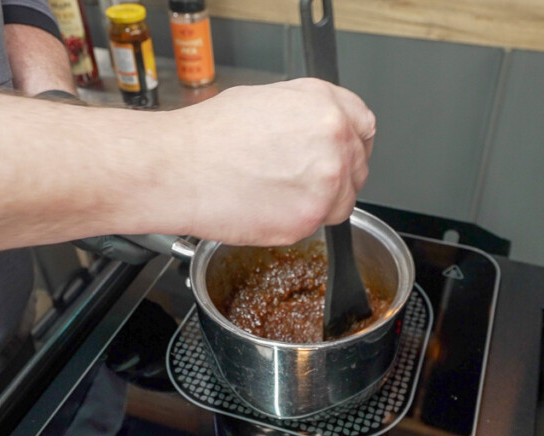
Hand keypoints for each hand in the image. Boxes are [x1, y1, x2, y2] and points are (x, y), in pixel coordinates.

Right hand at [153, 78, 375, 245]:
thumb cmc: (208, 136)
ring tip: (277, 194)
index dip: (351, 143)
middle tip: (299, 180)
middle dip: (335, 176)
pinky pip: (316, 226)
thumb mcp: (266, 101)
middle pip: (358, 167)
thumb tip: (316, 133)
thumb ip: (305, 116)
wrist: (178, 168)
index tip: (342, 154)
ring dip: (319, 204)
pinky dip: (296, 223)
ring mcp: (326, 181)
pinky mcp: (310, 218)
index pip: (365, 126)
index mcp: (325, 104)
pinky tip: (266, 207)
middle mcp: (334, 138)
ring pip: (343, 202)